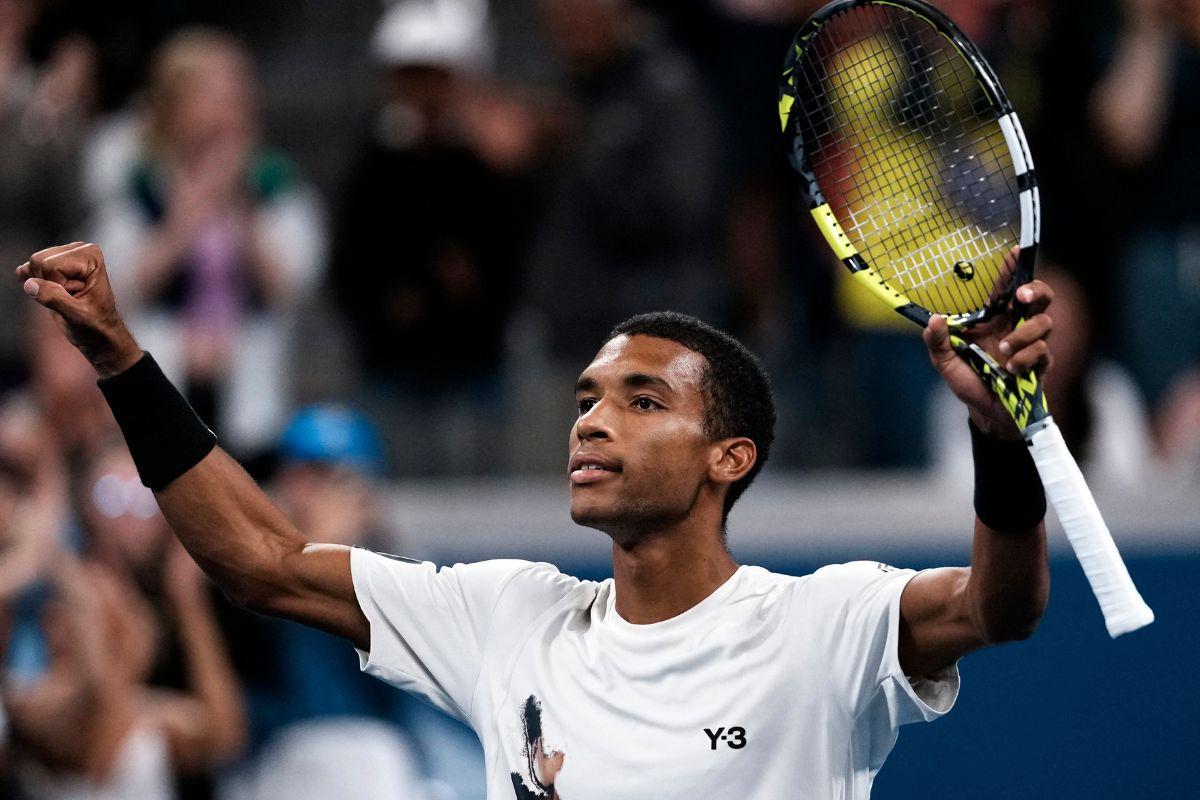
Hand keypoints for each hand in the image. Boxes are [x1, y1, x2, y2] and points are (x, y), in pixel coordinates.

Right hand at [16, 243, 142, 377]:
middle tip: (71, 297)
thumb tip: (30, 284)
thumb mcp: (77, 316)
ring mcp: (66, 254)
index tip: (76, 297)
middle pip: (38, 261)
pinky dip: (35, 285)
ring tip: (66, 295)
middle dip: (49, 284)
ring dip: (44, 286)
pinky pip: (27, 270)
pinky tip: (53, 292)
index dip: (57, 286)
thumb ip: (55, 298)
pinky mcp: (53, 264)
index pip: (50, 265)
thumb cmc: (95, 325)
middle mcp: (79, 249)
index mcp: (91, 255)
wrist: (99, 333)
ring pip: (31, 266)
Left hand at [924, 254, 1054, 439]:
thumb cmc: (968, 381)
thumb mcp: (944, 362)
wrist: (986, 412)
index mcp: (994, 319)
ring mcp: (1031, 344)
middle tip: (1021, 296)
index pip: (1006, 287)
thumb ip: (936, 342)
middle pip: (1041, 297)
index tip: (1014, 251)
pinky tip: (1011, 369)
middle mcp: (1016, 326)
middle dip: (1036, 290)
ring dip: (1023, 335)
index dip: (1012, 268)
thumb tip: (933, 319)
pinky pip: (1042, 351)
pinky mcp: (1041, 363)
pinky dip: (1024, 358)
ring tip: (1003, 351)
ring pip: (1044, 323)